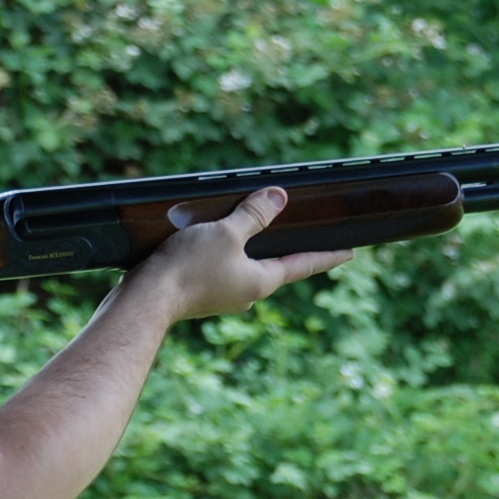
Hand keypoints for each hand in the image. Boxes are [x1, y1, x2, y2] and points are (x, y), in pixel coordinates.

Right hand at [122, 187, 350, 321]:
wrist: (147, 300)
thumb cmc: (188, 269)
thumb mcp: (226, 232)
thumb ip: (254, 214)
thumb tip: (278, 198)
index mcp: (262, 281)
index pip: (304, 264)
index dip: (329, 255)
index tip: (351, 252)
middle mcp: (248, 293)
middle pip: (276, 266)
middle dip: (288, 250)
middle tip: (305, 236)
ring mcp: (225, 296)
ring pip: (248, 268)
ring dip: (253, 250)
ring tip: (257, 232)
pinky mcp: (203, 294)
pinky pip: (224, 270)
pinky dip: (228, 255)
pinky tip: (217, 242)